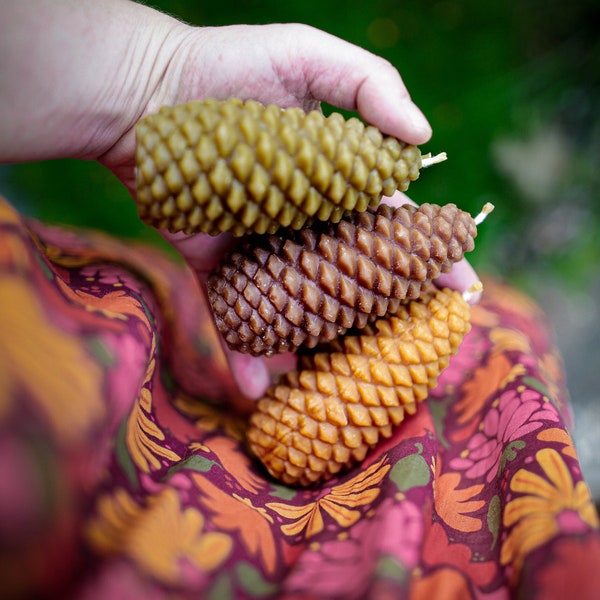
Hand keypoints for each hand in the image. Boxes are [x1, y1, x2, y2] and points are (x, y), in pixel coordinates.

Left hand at [0, 1, 477, 399]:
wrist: (140, 93)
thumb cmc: (223, 68)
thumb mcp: (306, 55)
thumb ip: (370, 84)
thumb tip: (424, 135)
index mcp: (333, 182)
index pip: (393, 224)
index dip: (429, 255)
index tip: (461, 288)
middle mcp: (303, 222)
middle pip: (353, 277)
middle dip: (387, 315)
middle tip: (416, 355)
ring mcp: (260, 249)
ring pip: (301, 306)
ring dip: (323, 346)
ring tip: (345, 389)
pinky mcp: (216, 266)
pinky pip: (236, 314)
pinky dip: (246, 352)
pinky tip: (260, 391)